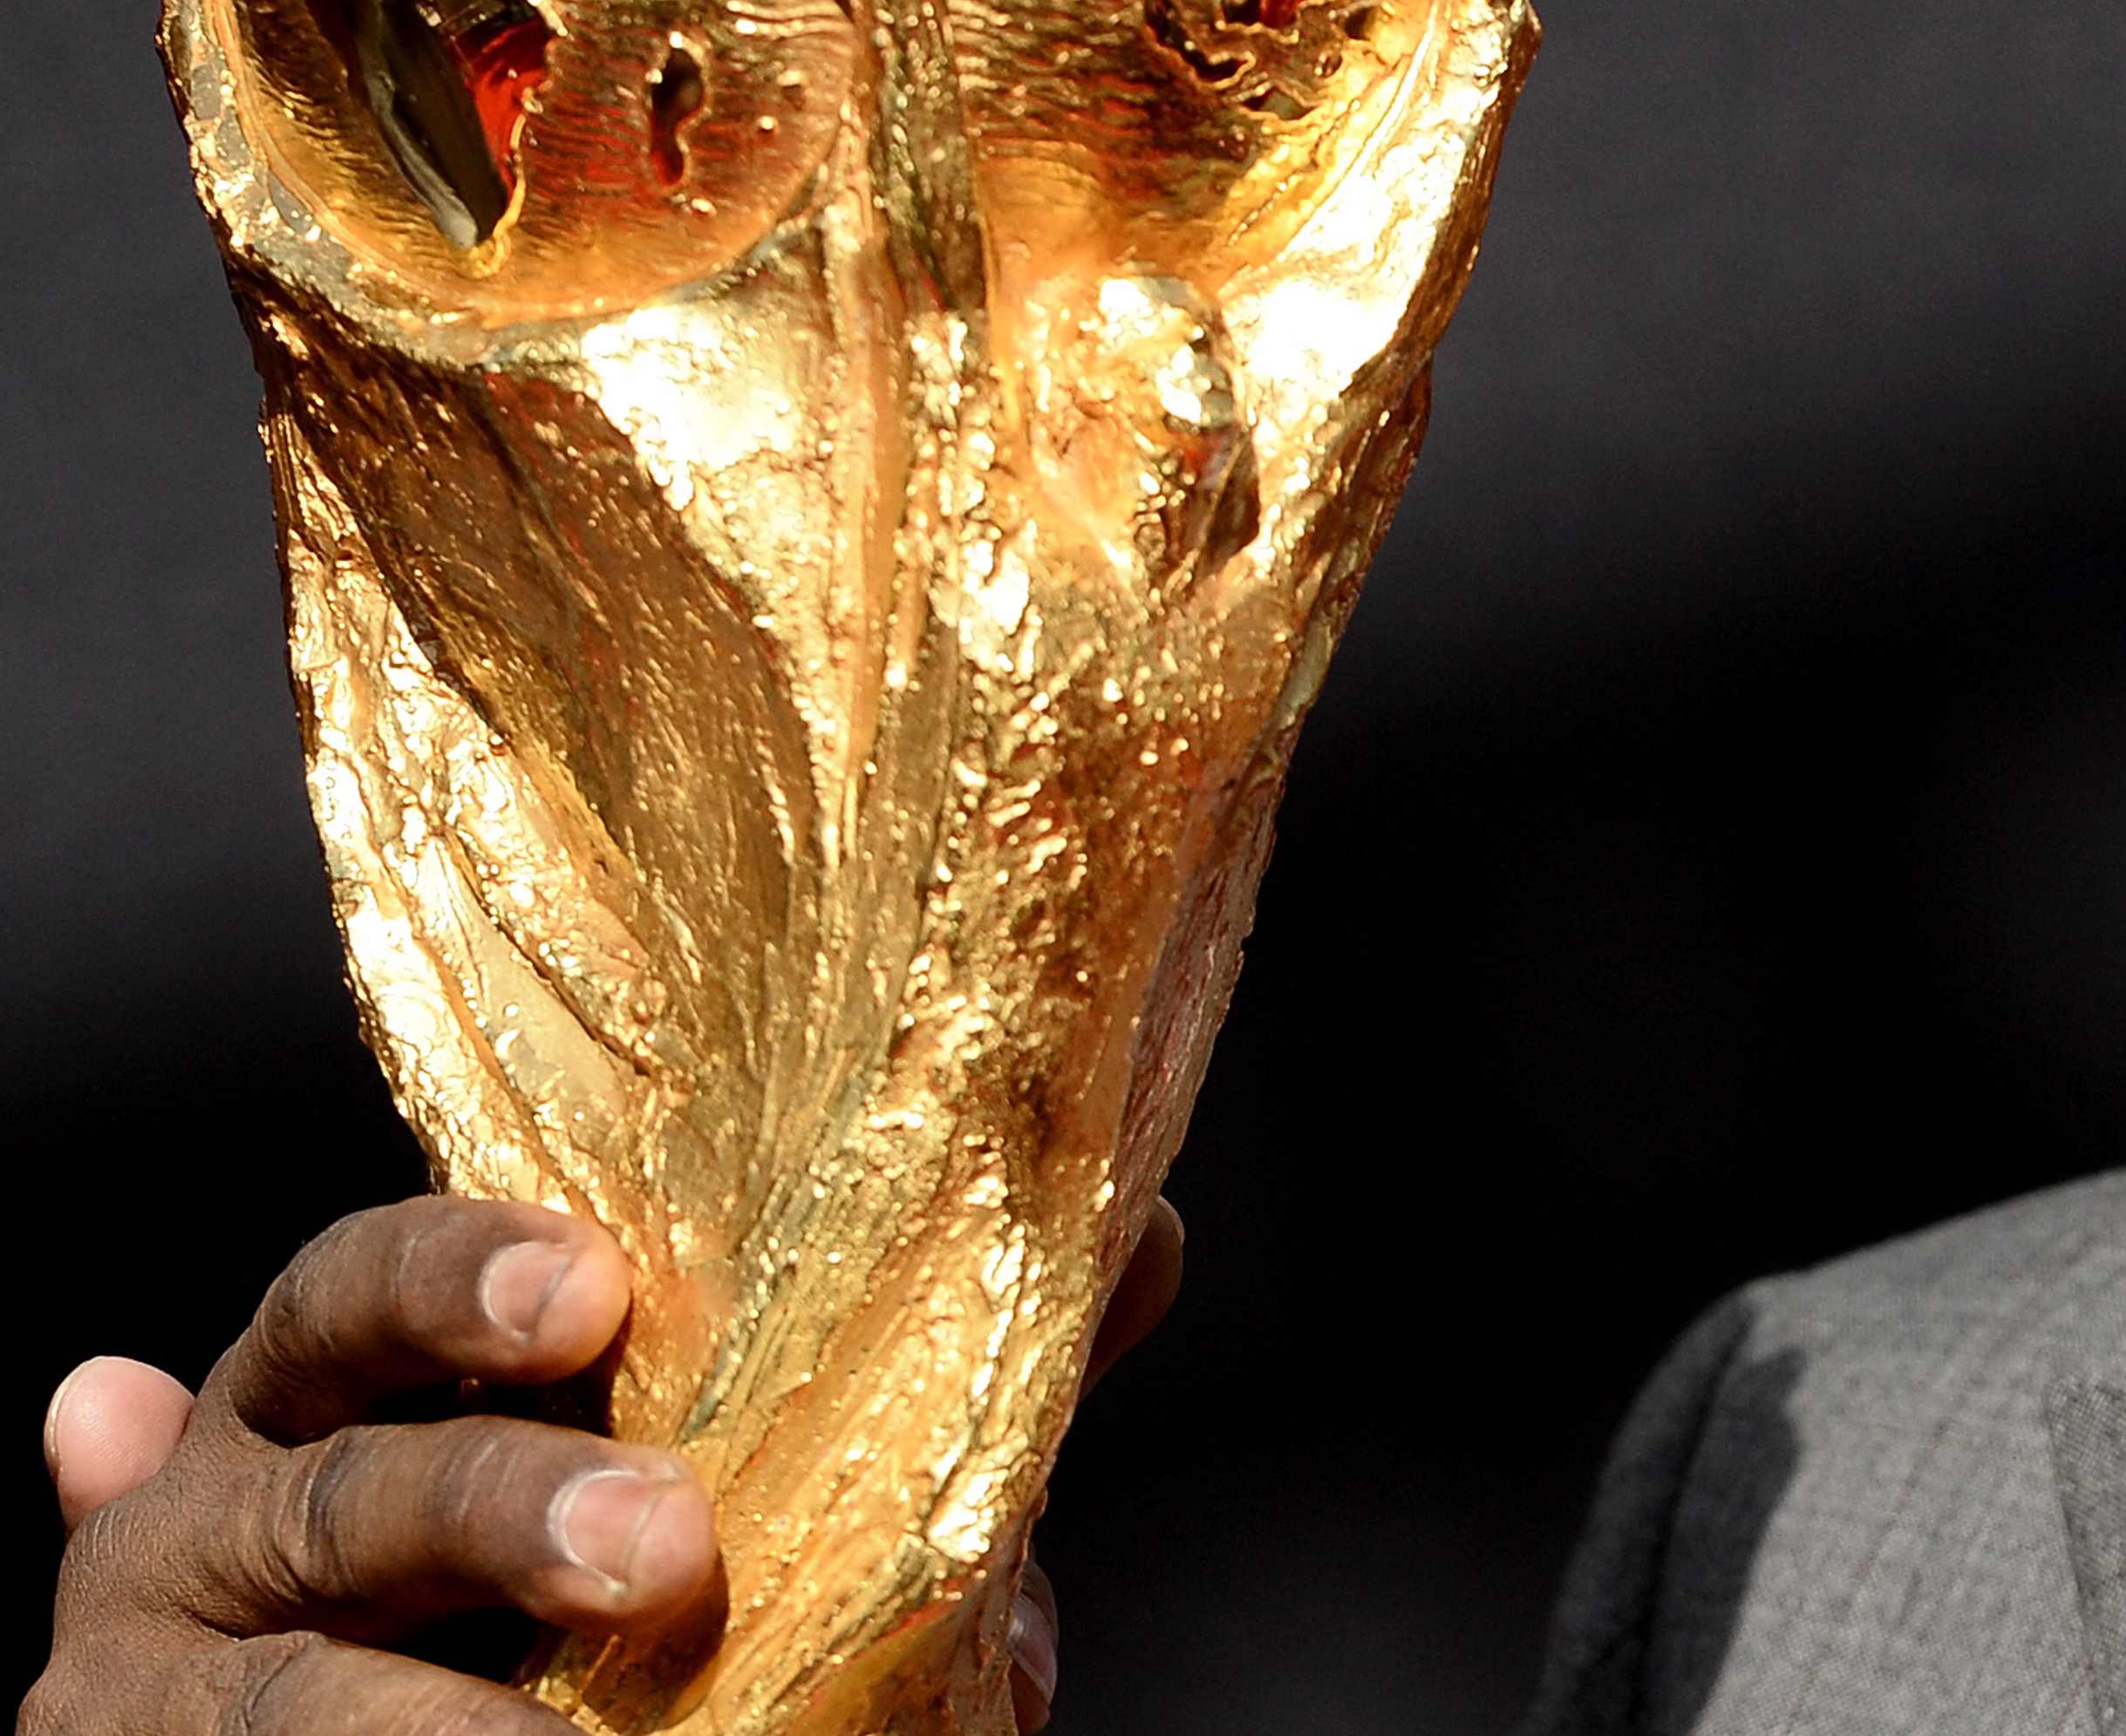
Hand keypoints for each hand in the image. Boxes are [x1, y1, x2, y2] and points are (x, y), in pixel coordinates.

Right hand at [25, 1194, 1181, 1734]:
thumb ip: (893, 1371)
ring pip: (302, 1694)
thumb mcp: (676, 1461)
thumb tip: (1142, 1251)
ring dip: (446, 1729)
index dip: (469, 1275)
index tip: (598, 1290)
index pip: (370, 1288)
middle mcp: (231, 1507)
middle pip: (357, 1484)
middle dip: (507, 1507)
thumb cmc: (523, 1594)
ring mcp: (169, 1685)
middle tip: (668, 1548)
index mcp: (342, 1387)